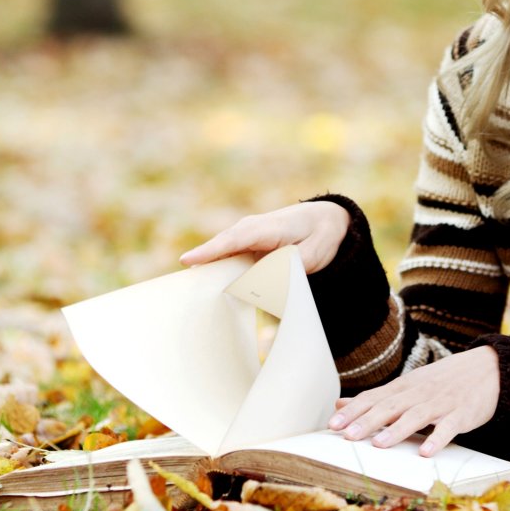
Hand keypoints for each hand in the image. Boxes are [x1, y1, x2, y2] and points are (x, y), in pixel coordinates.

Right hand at [180, 200, 351, 274]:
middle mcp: (251, 228)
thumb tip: (264, 284)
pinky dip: (219, 270)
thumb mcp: (313, 255)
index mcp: (267, 227)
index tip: (187, 261)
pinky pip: (228, 256)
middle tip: (183, 287)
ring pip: (222, 252)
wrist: (326, 219)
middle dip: (201, 263)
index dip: (210, 251)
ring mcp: (247, 235)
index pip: (233, 240)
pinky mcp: (247, 245)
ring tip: (191, 291)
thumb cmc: (320, 236)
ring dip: (208, 269)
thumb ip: (289, 267)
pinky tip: (210, 288)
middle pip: (221, 247)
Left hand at [328, 346, 498, 455]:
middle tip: (347, 435)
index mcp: (404, 388)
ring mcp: (441, 403)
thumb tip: (340, 403)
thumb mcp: (408, 385)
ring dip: (397, 430)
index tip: (333, 424)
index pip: (374, 398)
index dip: (353, 411)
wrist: (488, 369)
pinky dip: (437, 439)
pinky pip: (448, 427)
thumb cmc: (443, 381)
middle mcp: (419, 393)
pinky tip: (425, 452)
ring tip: (379, 444)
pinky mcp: (462, 414)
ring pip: (416, 416)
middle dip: (368, 421)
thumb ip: (376, 397)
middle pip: (390, 407)